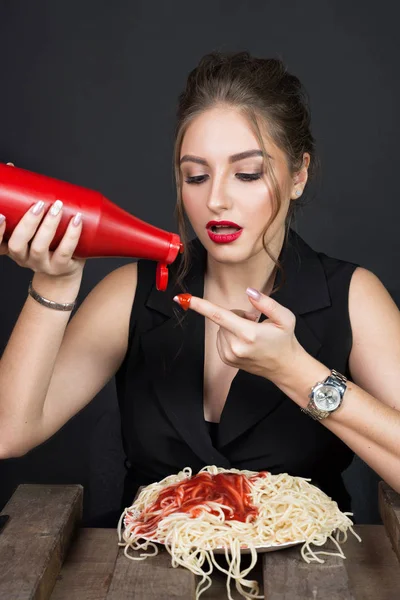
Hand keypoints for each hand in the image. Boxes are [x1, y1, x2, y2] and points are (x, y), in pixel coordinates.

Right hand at [0, 193, 85, 279]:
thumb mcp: (31, 225)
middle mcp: (22, 258)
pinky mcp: (60, 267)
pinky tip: (77, 221)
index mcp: (11, 246)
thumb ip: (22, 202)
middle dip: (28, 223)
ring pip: (39, 248)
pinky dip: (71, 235)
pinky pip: (64, 252)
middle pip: (17, 244)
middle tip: (40, 205)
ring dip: (48, 226)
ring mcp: (41, 264)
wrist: (64, 270)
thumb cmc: (46, 240)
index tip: (1, 215)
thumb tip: (11, 168)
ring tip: (58, 207)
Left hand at [173, 288, 302, 382]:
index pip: (219, 315)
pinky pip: (220, 339)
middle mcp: (236, 347)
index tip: (183, 299)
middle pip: (222, 318)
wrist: (285, 366)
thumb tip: (250, 291)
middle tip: (254, 323)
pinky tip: (245, 342)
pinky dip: (230, 336)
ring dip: (232, 326)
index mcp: (248, 334)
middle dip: (236, 315)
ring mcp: (229, 355)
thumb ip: (267, 303)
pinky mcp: (226, 360)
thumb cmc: (285, 340)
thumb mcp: (285, 318)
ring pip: (220, 329)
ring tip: (251, 334)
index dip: (200, 305)